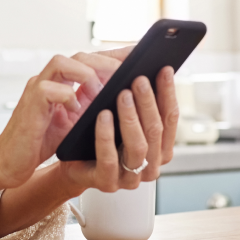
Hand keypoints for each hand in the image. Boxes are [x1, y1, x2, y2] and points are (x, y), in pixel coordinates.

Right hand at [0, 48, 126, 188]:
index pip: (90, 59)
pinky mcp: (29, 104)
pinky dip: (67, 97)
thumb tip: (122, 97)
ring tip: (102, 92)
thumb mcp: (75, 121)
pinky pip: (48, 90)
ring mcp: (37, 89)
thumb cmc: (42, 141)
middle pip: (78, 55)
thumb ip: (91, 105)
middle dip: (105, 62)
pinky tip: (76, 111)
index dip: (114, 55)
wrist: (11, 161)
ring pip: (61, 63)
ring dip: (86, 75)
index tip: (139, 55)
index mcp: (62, 82)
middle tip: (126, 74)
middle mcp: (48, 79)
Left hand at [60, 66, 179, 193]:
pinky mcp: (107, 183)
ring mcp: (130, 178)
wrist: (68, 160)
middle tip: (139, 79)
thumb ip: (133, 92)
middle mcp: (150, 165)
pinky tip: (103, 115)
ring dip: (131, 118)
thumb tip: (141, 56)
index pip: (170, 118)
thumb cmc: (95, 132)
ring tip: (122, 94)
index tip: (164, 69)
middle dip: (148, 102)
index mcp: (158, 148)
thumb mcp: (116, 110)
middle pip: (156, 131)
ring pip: (138, 147)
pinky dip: (106, 136)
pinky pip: (109, 159)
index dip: (168, 93)